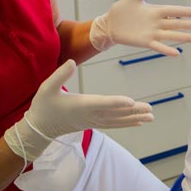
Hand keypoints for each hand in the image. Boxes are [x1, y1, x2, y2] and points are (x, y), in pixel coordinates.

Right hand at [4, 60, 152, 160]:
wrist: (39, 128)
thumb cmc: (44, 105)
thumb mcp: (46, 88)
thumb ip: (60, 75)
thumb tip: (71, 62)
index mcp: (81, 105)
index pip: (102, 103)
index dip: (117, 102)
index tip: (132, 102)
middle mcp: (90, 115)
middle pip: (115, 113)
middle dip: (134, 112)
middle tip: (151, 109)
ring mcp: (93, 121)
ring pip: (117, 120)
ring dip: (134, 118)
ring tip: (150, 116)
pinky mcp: (93, 123)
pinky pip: (114, 124)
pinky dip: (126, 123)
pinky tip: (138, 122)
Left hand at [89, 0, 190, 56]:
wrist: (110, 24)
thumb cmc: (122, 10)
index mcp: (155, 11)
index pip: (174, 11)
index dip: (186, 12)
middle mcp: (157, 23)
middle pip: (177, 24)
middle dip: (190, 25)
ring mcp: (152, 33)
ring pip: (171, 35)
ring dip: (183, 37)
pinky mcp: (145, 42)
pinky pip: (158, 46)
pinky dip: (167, 49)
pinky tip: (177, 52)